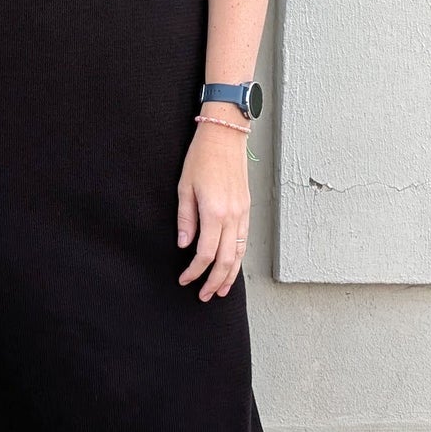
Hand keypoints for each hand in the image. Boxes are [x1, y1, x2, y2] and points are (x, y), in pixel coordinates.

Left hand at [176, 119, 250, 299]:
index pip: (206, 253)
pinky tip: (232, 266)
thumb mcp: (184, 187)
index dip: (195, 271)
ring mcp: (243, 212)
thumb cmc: (201, 157)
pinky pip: (244, 240)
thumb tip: (184, 244)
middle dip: (214, 281)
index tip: (184, 279)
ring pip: (239, 253)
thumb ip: (186, 219)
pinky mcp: (247, 208)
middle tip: (203, 295)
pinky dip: (238, 258)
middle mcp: (232, 215)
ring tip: (220, 290)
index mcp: (214, 212)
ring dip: (230, 275)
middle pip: (226, 260)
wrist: (225, 136)